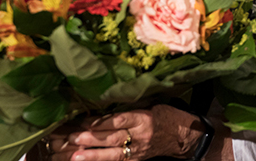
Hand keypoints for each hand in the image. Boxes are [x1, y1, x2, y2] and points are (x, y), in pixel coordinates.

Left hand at [46, 106, 202, 160]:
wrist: (183, 137)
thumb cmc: (166, 116)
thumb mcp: (152, 105)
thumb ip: (131, 106)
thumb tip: (104, 100)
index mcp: (145, 118)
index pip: (121, 119)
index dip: (102, 121)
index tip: (85, 120)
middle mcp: (140, 136)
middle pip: (113, 138)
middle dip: (91, 138)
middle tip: (71, 137)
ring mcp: (138, 151)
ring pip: (112, 153)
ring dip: (91, 154)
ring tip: (74, 155)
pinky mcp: (135, 160)